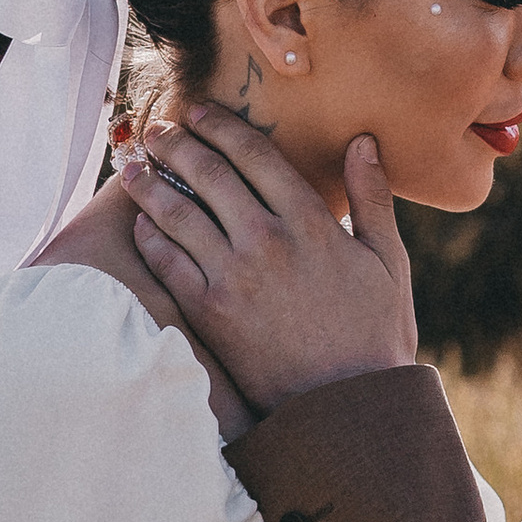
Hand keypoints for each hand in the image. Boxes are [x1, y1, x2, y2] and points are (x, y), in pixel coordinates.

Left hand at [120, 110, 417, 404]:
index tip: (198, 112)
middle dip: (176, 144)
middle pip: (208, 173)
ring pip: (177, 212)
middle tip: (156, 130)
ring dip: (149, 183)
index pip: (254, 154)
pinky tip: (140, 224)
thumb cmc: (375, 337)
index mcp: (311, 223)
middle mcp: (267, 241)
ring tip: (132, 168)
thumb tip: (362, 142)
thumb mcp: (389, 264)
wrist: (347, 409)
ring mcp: (233, 277)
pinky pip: (167, 262)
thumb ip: (374, 199)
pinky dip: (149, 237)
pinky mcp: (209, 313)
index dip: (220, 126)